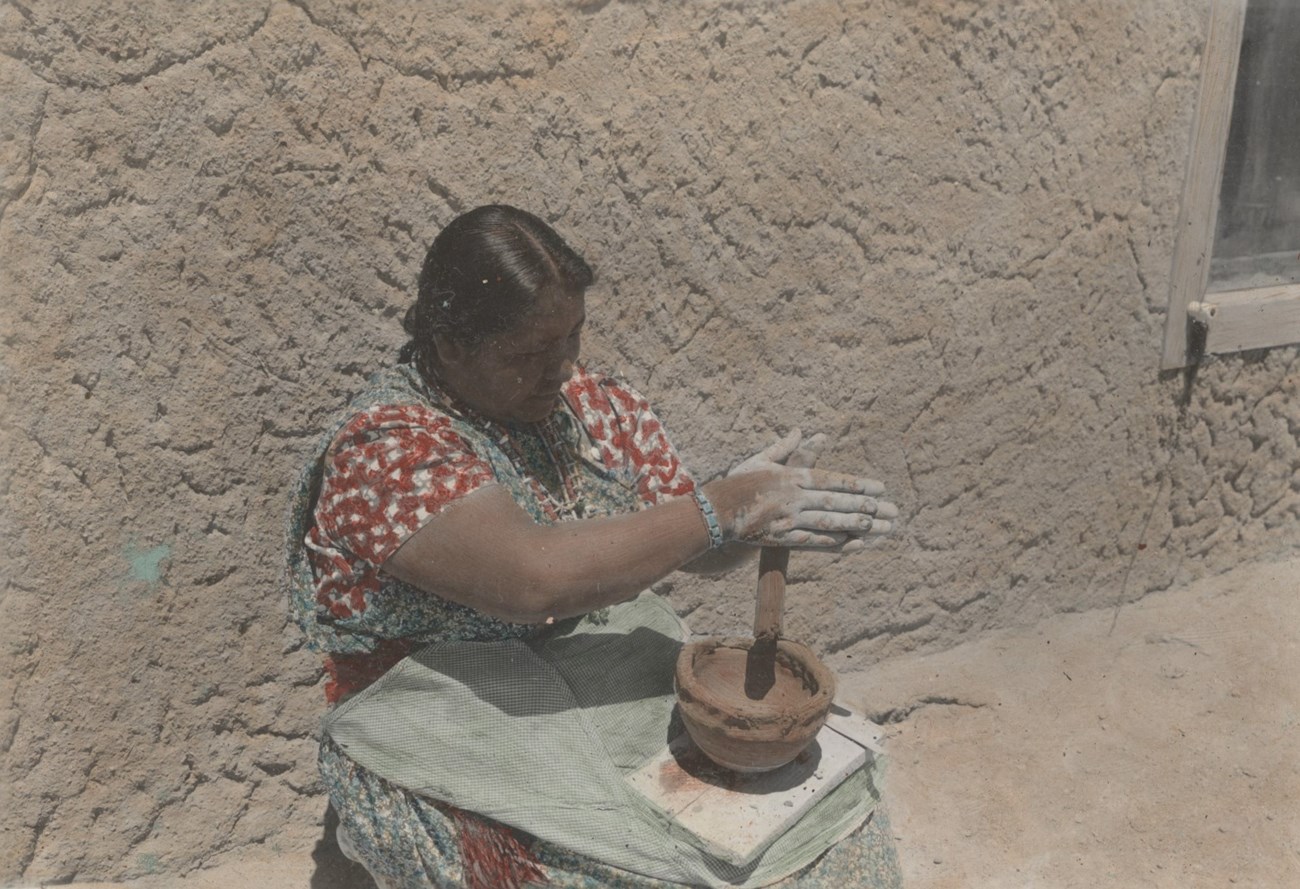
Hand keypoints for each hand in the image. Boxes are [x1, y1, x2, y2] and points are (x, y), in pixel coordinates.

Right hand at [705, 433, 897, 551]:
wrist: (714, 513)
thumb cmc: (736, 484)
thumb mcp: (759, 460)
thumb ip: (783, 448)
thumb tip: (802, 431)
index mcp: (790, 476)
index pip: (832, 479)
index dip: (858, 485)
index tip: (880, 488)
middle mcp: (793, 498)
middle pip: (836, 501)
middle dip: (867, 506)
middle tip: (892, 510)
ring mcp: (788, 520)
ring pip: (829, 522)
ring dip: (857, 525)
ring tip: (880, 528)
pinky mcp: (781, 539)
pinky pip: (813, 541)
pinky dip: (834, 542)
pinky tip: (853, 543)